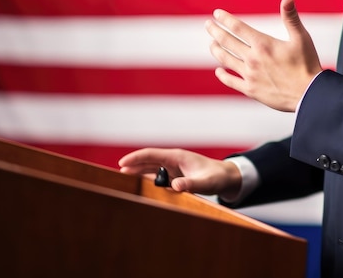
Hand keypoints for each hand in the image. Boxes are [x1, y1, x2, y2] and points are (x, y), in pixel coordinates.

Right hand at [118, 148, 241, 196]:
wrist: (226, 177)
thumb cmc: (216, 177)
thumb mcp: (205, 183)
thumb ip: (191, 185)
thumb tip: (175, 187)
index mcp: (177, 156)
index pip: (152, 154)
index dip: (136, 157)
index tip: (122, 163)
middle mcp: (173, 160)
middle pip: (148, 161)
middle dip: (133, 165)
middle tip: (117, 174)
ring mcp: (173, 167)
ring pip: (151, 168)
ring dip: (138, 172)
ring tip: (123, 180)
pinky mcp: (175, 175)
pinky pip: (157, 176)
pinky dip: (147, 179)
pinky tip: (139, 185)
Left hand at [205, 0, 322, 111]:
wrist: (309, 94)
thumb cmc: (307, 64)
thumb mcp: (301, 38)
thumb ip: (291, 18)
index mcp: (263, 44)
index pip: (238, 27)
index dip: (225, 19)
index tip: (216, 14)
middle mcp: (253, 59)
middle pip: (227, 42)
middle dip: (215, 31)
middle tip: (208, 25)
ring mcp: (250, 75)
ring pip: (225, 60)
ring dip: (216, 50)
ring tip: (211, 44)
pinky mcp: (251, 90)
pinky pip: (231, 81)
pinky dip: (222, 75)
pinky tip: (218, 71)